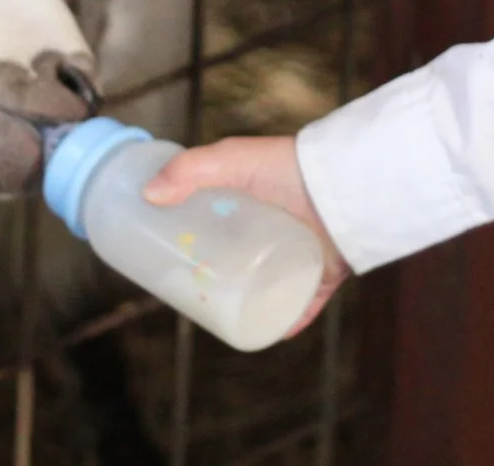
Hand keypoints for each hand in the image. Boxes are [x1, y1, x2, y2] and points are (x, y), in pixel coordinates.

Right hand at [144, 135, 351, 335]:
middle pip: (238, 261)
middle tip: (189, 294)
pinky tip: (268, 335)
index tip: (167, 261)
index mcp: (253, 202)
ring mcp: (300, 253)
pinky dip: (287, 320)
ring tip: (221, 319)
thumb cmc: (288, 166)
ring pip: (267, 286)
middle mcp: (277, 228)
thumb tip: (150, 196)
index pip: (217, 225)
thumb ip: (189, 169)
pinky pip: (303, 304)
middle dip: (215, 279)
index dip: (192, 242)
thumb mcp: (232, 160)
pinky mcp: (322, 274)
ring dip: (247, 304)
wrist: (343, 187)